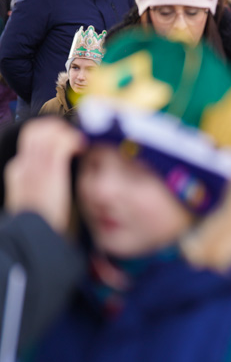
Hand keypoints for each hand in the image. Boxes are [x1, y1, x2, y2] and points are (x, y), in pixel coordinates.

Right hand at [4, 117, 84, 232]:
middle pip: (36, 130)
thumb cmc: (41, 222)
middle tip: (73, 136)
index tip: (64, 138)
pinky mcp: (50, 169)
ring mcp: (36, 165)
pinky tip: (82, 147)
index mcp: (18, 170)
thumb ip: (41, 182)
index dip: (49, 133)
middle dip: (57, 127)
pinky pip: (62, 143)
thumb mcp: (34, 197)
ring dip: (67, 132)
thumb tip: (54, 173)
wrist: (34, 234)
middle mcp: (24, 164)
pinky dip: (74, 140)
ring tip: (79, 142)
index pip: (30, 138)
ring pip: (48, 132)